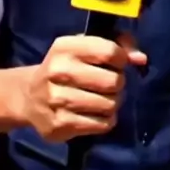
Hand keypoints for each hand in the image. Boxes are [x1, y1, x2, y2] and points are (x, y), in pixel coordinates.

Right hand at [23, 34, 146, 142]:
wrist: (28, 97)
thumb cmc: (65, 67)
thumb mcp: (83, 48)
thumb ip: (116, 45)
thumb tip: (141, 58)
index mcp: (65, 47)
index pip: (109, 51)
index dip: (122, 58)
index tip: (118, 62)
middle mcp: (59, 72)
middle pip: (112, 81)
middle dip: (118, 83)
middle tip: (110, 84)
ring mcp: (58, 100)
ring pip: (109, 105)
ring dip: (113, 103)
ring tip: (103, 99)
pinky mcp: (60, 125)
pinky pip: (101, 124)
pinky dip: (106, 120)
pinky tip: (96, 113)